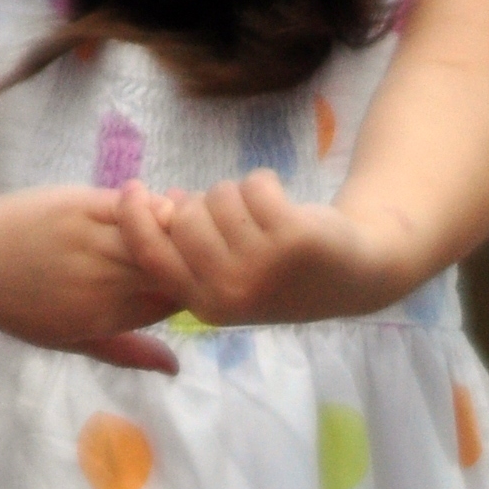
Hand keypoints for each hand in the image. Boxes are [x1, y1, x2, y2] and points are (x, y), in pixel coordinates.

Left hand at [0, 186, 181, 370]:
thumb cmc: (17, 305)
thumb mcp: (71, 339)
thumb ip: (126, 351)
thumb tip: (175, 368)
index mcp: (104, 320)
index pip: (176, 301)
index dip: (191, 282)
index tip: (190, 268)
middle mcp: (102, 285)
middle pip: (176, 266)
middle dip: (192, 250)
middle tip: (190, 236)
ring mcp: (92, 244)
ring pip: (163, 231)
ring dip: (175, 221)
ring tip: (170, 217)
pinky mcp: (80, 207)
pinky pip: (136, 204)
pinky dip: (149, 202)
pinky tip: (141, 202)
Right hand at [116, 172, 406, 327]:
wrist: (356, 273)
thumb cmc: (282, 268)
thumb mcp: (229, 270)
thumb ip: (190, 247)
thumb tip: (156, 203)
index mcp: (206, 305)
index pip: (152, 253)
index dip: (135, 217)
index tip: (132, 189)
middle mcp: (231, 291)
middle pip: (186, 216)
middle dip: (204, 204)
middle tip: (238, 219)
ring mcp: (263, 266)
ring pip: (220, 195)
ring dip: (239, 194)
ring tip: (265, 219)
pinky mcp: (294, 237)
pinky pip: (255, 184)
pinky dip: (267, 183)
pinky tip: (286, 207)